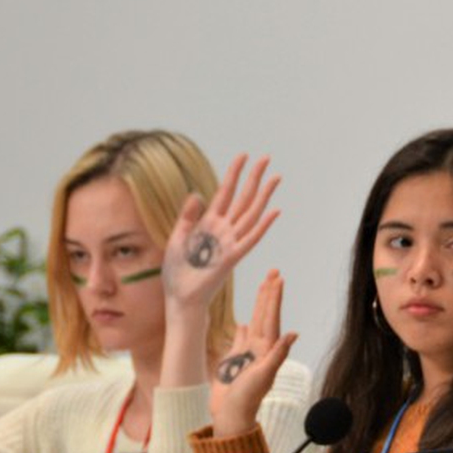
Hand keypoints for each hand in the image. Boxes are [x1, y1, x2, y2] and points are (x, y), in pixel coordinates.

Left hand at [162, 153, 279, 310]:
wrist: (179, 296)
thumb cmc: (177, 271)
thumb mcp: (177, 237)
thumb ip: (188, 216)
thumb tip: (197, 194)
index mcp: (208, 223)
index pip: (225, 193)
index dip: (234, 174)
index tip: (243, 156)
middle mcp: (223, 230)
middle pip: (243, 198)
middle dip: (254, 178)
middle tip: (266, 158)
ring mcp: (229, 242)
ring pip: (251, 213)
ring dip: (263, 195)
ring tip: (275, 177)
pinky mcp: (232, 257)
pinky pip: (250, 239)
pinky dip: (263, 225)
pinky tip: (274, 211)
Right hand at [208, 270, 298, 437]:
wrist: (231, 416)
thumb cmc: (246, 398)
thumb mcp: (263, 376)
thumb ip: (277, 355)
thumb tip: (293, 333)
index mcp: (266, 349)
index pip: (271, 317)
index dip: (274, 297)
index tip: (278, 278)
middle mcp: (259, 348)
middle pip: (265, 314)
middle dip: (269, 293)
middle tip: (274, 271)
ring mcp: (247, 353)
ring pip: (254, 322)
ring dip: (258, 304)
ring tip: (262, 287)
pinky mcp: (235, 360)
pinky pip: (240, 339)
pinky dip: (243, 329)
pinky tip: (244, 322)